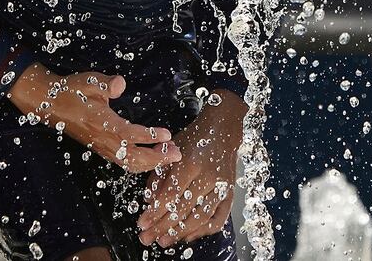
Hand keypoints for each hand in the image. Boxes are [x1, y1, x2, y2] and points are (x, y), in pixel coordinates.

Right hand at [9, 63, 181, 172]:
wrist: (49, 103)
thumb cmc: (72, 90)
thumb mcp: (89, 81)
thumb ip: (107, 84)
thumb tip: (121, 83)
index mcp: (101, 123)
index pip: (129, 134)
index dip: (149, 136)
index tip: (168, 135)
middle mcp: (102, 139)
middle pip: (132, 157)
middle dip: (156, 158)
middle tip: (177, 154)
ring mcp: (101, 146)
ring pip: (128, 163)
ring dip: (150, 163)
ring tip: (169, 157)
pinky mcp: (100, 148)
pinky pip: (122, 163)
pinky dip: (139, 165)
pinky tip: (151, 160)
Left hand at [137, 90, 245, 247]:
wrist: (223, 130)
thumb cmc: (193, 139)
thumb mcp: (171, 149)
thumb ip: (159, 174)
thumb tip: (149, 201)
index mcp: (190, 163)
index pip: (170, 195)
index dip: (155, 212)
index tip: (141, 224)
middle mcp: (208, 177)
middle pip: (183, 209)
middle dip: (162, 227)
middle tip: (147, 238)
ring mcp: (222, 187)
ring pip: (200, 217)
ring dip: (180, 232)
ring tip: (163, 242)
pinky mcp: (230, 193)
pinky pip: (218, 218)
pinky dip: (203, 231)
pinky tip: (188, 237)